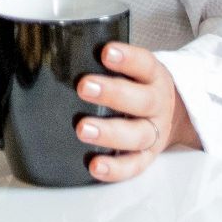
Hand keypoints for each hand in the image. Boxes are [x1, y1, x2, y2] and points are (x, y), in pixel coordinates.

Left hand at [75, 42, 199, 182]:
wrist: (172, 115)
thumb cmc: (138, 87)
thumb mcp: (133, 70)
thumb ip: (102, 63)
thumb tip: (48, 53)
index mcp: (153, 77)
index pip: (144, 64)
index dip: (127, 58)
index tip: (105, 52)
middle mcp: (157, 104)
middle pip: (141, 100)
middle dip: (112, 93)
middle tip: (84, 87)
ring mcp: (154, 133)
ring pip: (137, 135)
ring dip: (109, 132)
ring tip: (82, 129)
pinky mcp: (147, 157)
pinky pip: (133, 166)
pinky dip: (115, 168)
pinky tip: (95, 166)